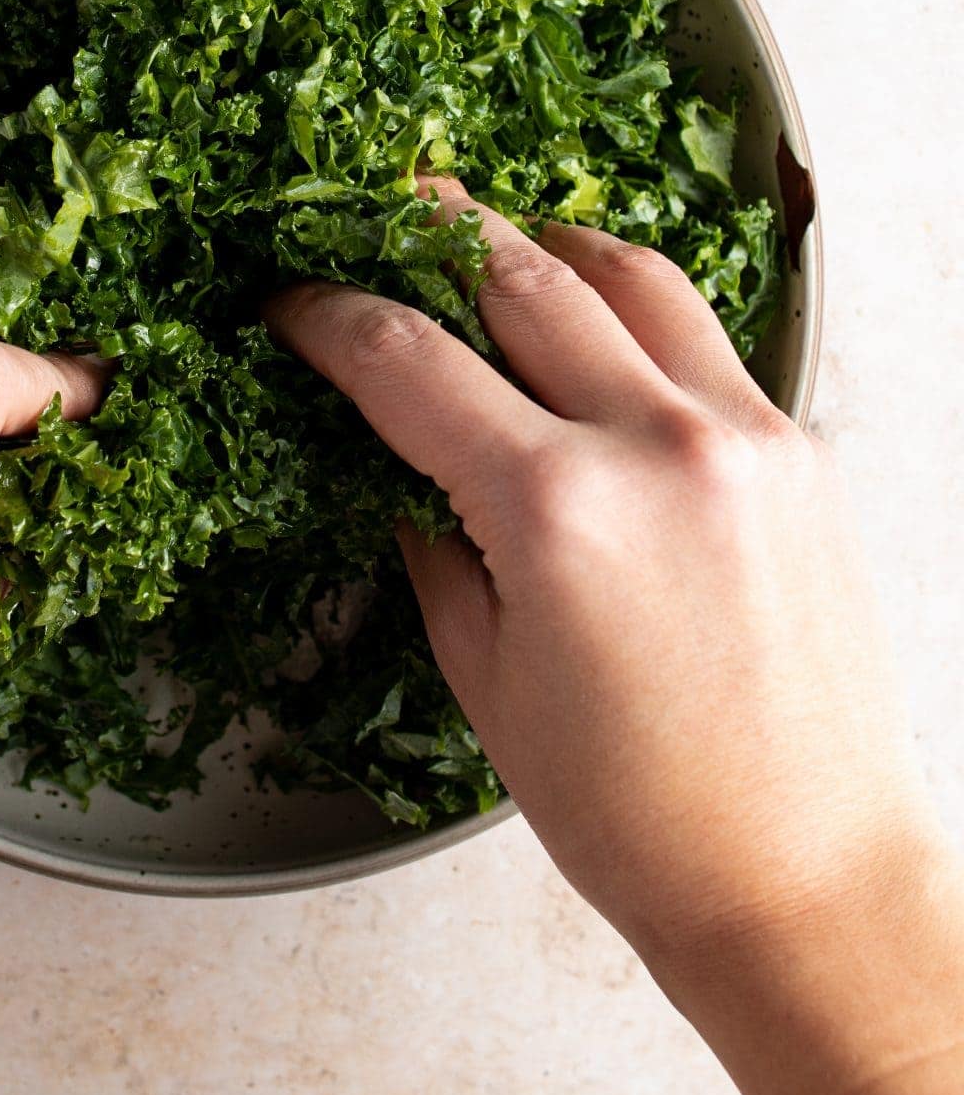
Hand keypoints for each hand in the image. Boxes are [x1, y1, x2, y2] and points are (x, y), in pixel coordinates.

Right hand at [268, 183, 941, 980]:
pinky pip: (706, 338)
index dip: (329, 316)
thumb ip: (433, 539)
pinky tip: (601, 331)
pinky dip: (639, 313)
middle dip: (433, 233)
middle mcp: (659, 444)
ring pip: (631, 275)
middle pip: (519, 276)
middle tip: (381, 213)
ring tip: (497, 246)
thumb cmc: (636, 814)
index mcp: (557, 508)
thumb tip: (399, 458)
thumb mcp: (485, 674)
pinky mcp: (802, 454)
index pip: (409, 359)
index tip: (291, 301)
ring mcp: (747, 437)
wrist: (802, 882)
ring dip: (548, 246)